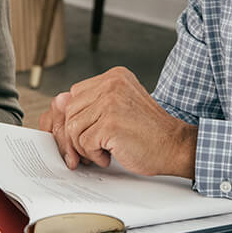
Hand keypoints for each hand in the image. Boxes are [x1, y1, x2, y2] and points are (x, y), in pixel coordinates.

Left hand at [36, 67, 196, 177]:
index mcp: (115, 77)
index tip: (85, 136)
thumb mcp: (120, 108)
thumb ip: (93, 104)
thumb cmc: (149, 132)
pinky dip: (94, 155)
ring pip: (73, 128)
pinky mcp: (111, 123)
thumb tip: (57, 103)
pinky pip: (84, 143)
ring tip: (104, 151)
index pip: (75, 95)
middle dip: (76, 136)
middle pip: (70, 111)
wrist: (175, 146)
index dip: (76, 120)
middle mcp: (112, 84)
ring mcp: (111, 102)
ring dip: (84, 147)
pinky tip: (111, 155)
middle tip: (92, 148)